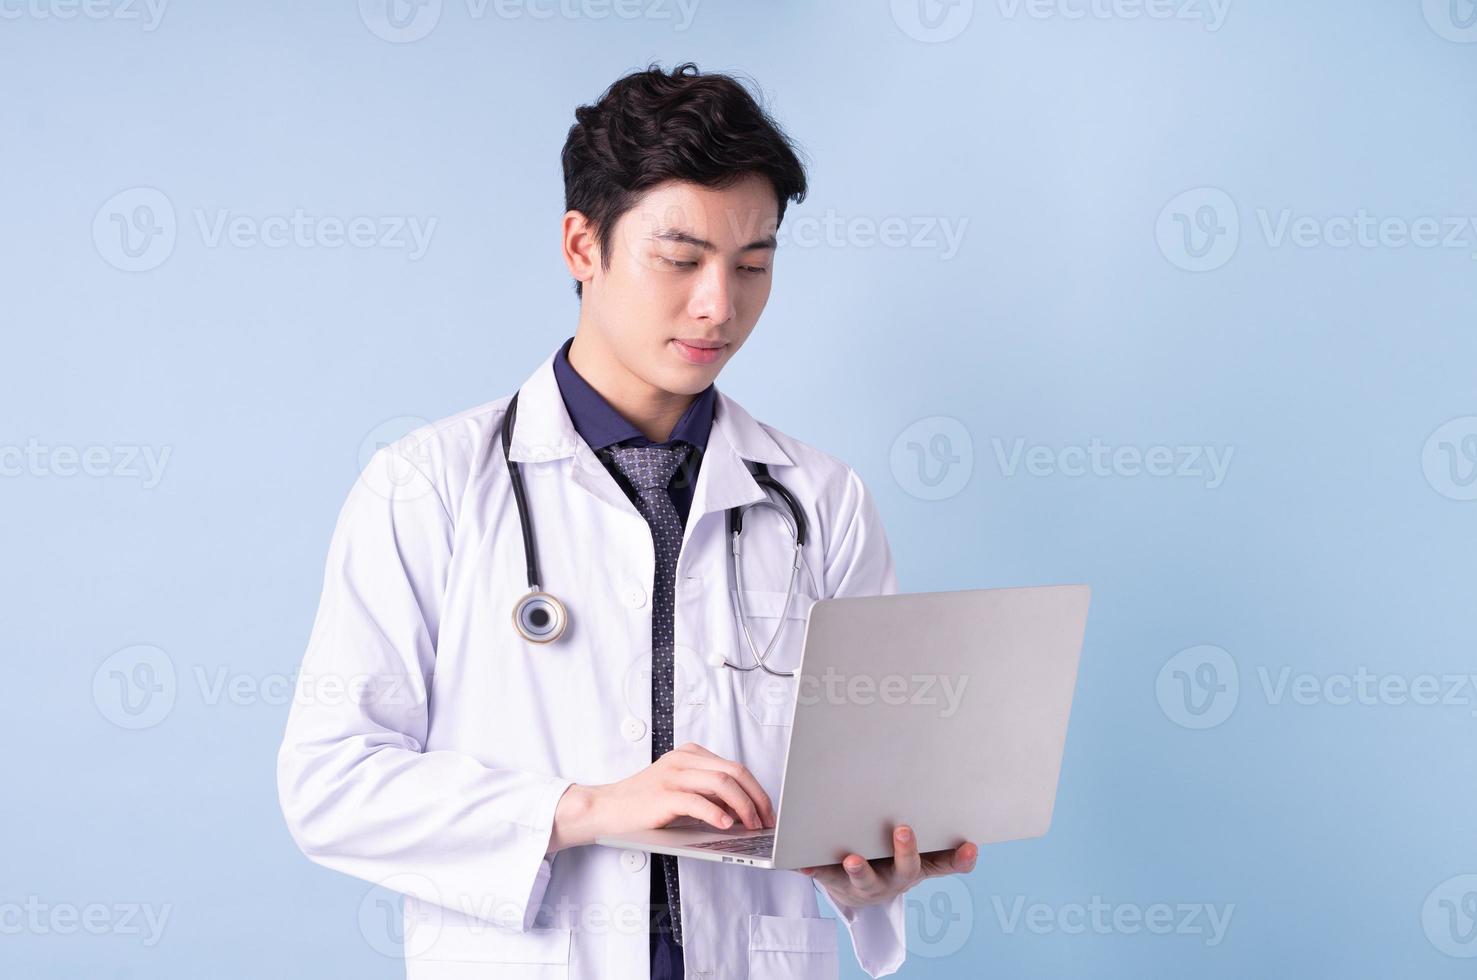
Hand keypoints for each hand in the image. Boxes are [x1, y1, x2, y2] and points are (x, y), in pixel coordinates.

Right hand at [549, 742, 774, 851]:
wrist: (607, 808)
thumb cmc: (644, 803)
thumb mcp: (680, 790)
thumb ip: (707, 792)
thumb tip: (742, 809)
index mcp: (691, 754)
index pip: (735, 767)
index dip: (757, 790)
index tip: (767, 811)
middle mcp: (684, 759)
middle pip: (735, 772)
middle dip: (757, 798)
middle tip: (766, 820)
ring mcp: (673, 775)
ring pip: (722, 784)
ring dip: (743, 807)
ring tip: (751, 825)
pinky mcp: (663, 795)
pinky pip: (698, 801)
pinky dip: (717, 813)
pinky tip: (726, 825)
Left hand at [797, 825, 976, 908]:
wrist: (858, 890)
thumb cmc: (890, 859)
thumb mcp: (917, 852)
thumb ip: (936, 839)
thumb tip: (959, 820)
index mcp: (917, 867)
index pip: (946, 864)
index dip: (961, 859)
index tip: (970, 846)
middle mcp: (895, 879)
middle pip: (906, 870)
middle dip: (906, 852)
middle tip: (903, 830)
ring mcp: (866, 884)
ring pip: (865, 881)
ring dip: (860, 870)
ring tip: (852, 859)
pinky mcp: (836, 883)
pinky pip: (825, 877)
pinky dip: (814, 869)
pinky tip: (803, 862)